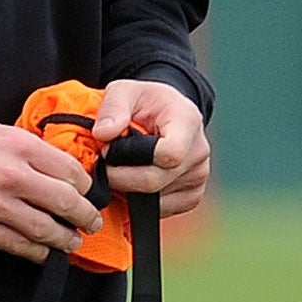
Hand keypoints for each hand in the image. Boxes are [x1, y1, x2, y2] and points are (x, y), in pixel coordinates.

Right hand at [0, 120, 101, 262]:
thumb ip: (25, 148)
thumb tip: (57, 166)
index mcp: (16, 145)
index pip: (70, 170)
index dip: (85, 186)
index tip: (86, 193)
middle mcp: (9, 175)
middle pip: (66, 202)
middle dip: (85, 216)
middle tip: (91, 222)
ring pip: (47, 230)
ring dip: (67, 239)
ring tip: (72, 240)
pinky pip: (21, 247)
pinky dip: (39, 252)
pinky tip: (44, 251)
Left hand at [95, 79, 210, 218]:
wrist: (165, 114)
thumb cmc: (143, 101)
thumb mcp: (124, 91)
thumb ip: (112, 108)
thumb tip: (103, 135)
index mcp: (187, 121)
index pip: (169, 153)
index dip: (132, 157)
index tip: (108, 149)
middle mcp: (199, 151)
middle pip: (156, 180)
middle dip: (121, 178)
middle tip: (102, 167)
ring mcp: (199, 176)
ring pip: (157, 199)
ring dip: (129, 190)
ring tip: (117, 170)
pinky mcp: (192, 196)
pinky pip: (163, 209)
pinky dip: (141, 202)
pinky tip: (130, 183)